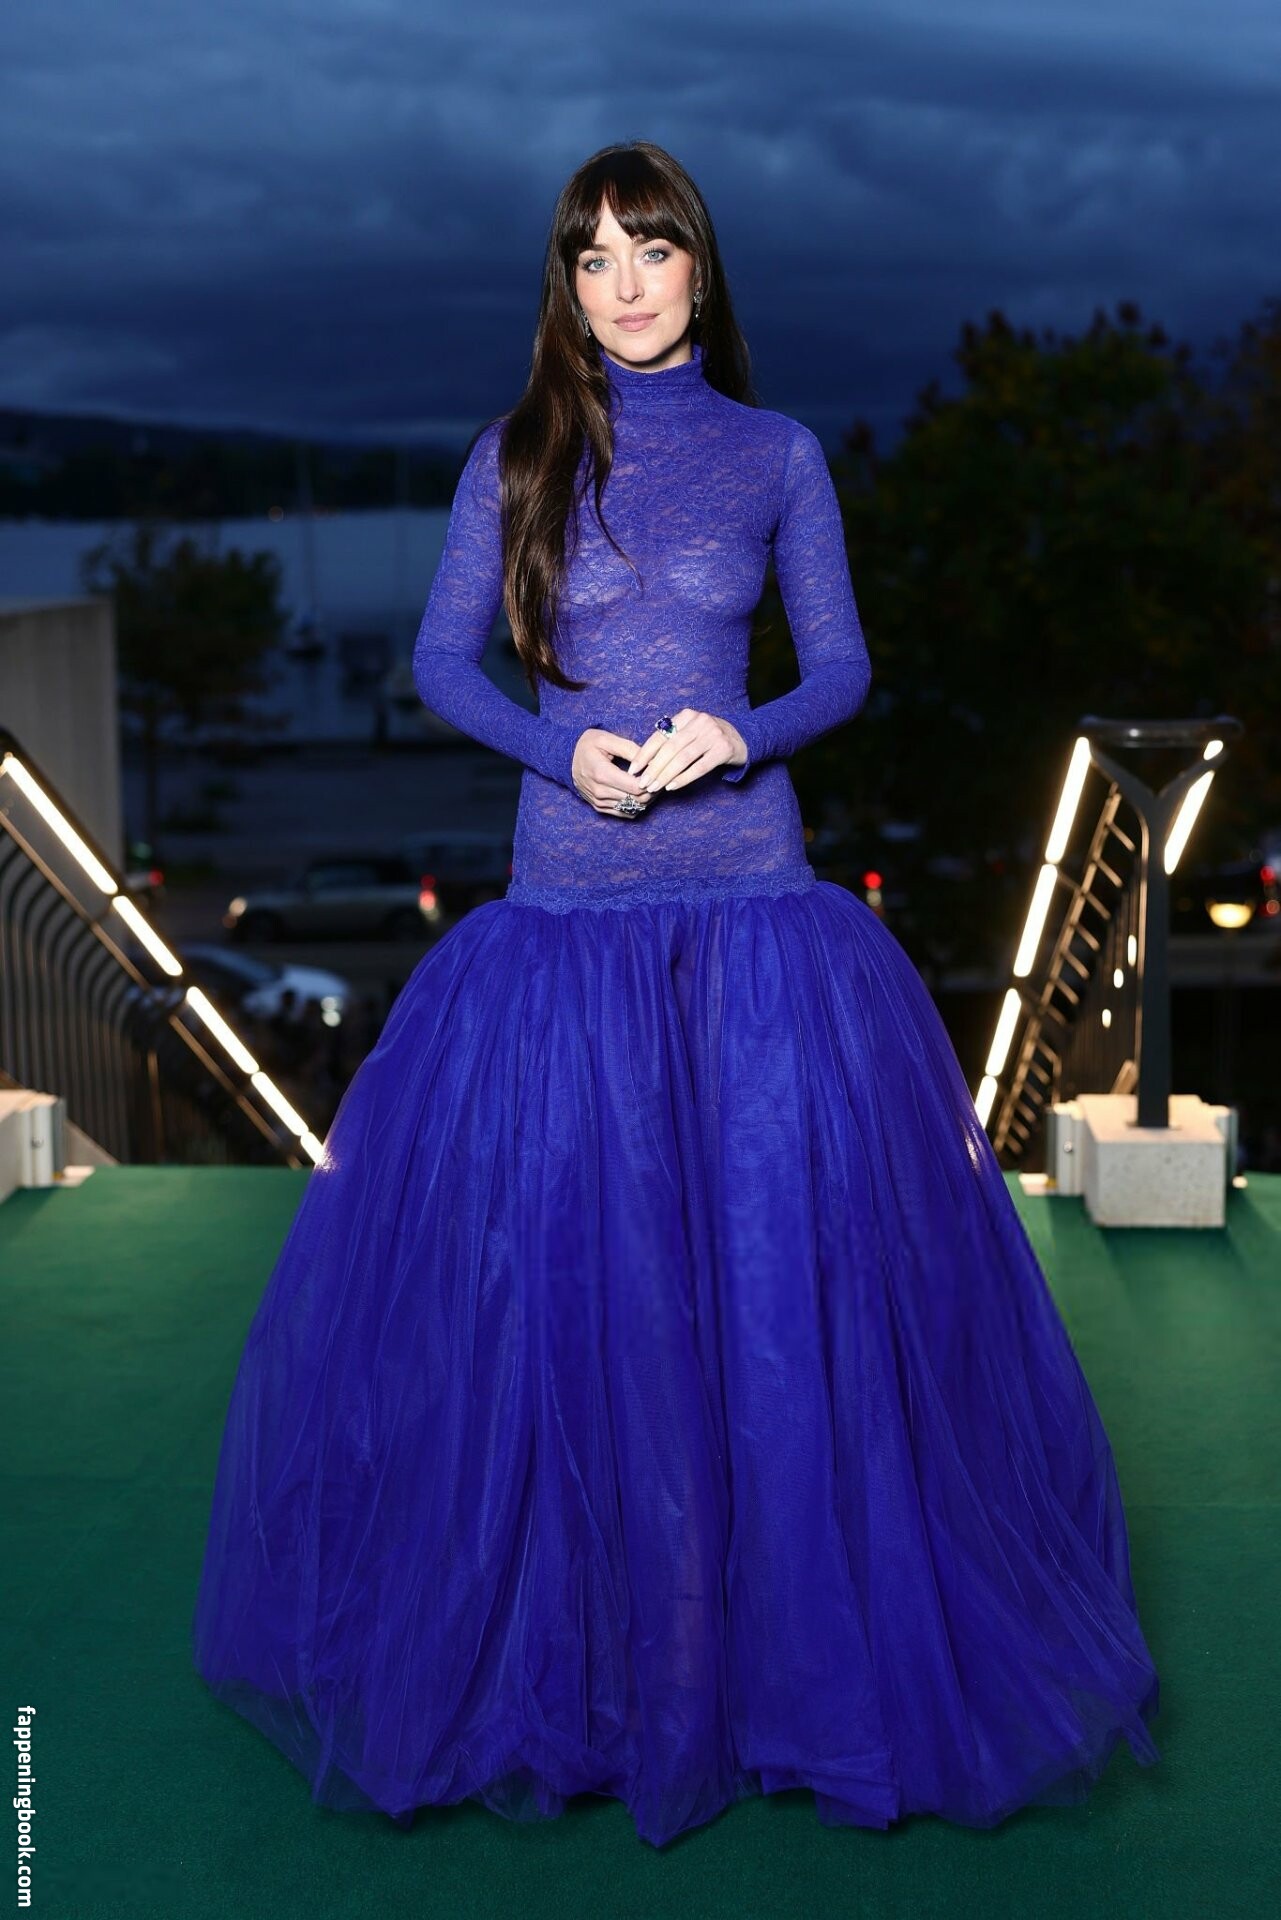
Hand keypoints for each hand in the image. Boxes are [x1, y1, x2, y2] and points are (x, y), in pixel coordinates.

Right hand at [570, 729, 655, 814]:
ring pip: (633, 808)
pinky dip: (637, 806)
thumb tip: (650, 760)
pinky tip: (641, 794)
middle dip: (653, 791)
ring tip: (653, 785)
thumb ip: (629, 749)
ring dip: (647, 799)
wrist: (565, 759)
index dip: (652, 782)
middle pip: (637, 799)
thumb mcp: (606, 739)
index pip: (636, 787)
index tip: (658, 772)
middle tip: (660, 779)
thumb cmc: (587, 746)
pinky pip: (625, 813)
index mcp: (602, 774)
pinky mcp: (599, 808)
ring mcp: (599, 802)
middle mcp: (600, 792)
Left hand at [626, 710, 747, 790]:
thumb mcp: (690, 732)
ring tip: (654, 788)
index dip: (645, 753)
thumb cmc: (708, 739)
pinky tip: (672, 787)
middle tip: (642, 783)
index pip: (660, 736)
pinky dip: (684, 778)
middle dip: (654, 768)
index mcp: (686, 716)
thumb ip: (671, 740)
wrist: (742, 739)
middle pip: (670, 748)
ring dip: (666, 775)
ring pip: (683, 758)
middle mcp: (699, 721)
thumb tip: (645, 762)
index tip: (633, 769)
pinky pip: (699, 767)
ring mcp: (713, 735)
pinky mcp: (724, 749)